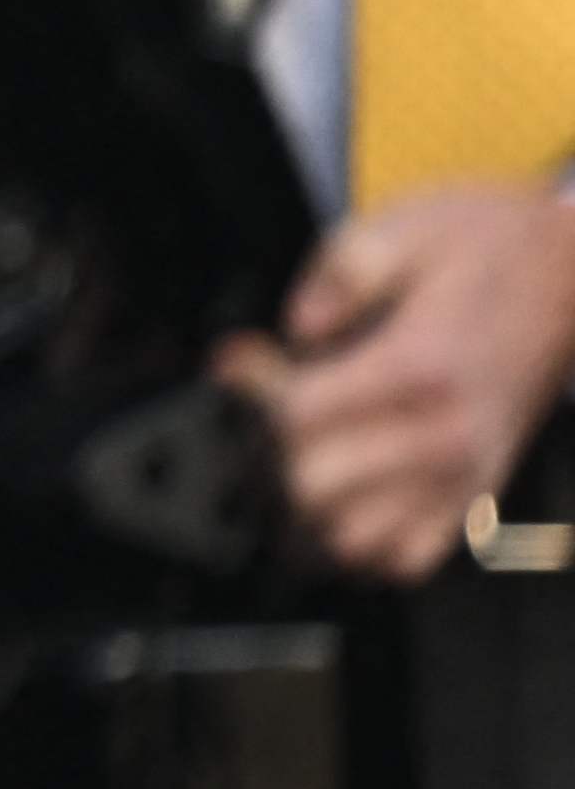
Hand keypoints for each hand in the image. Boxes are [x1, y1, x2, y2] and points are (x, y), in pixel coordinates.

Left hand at [215, 184, 574, 577]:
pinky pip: (404, 560)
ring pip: (352, 540)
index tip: (245, 361)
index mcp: (420, 368)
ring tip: (299, 455)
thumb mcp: (405, 228)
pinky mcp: (477, 496)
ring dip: (305, 505)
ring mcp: (465, 475)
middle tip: (268, 410)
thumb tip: (296, 327)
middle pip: (313, 486)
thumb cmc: (484, 253)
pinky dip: (360, 543)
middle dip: (268, 449)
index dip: (251, 389)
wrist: (570, 279)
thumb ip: (339, 273)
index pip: (297, 417)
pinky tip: (341, 497)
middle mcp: (446, 436)